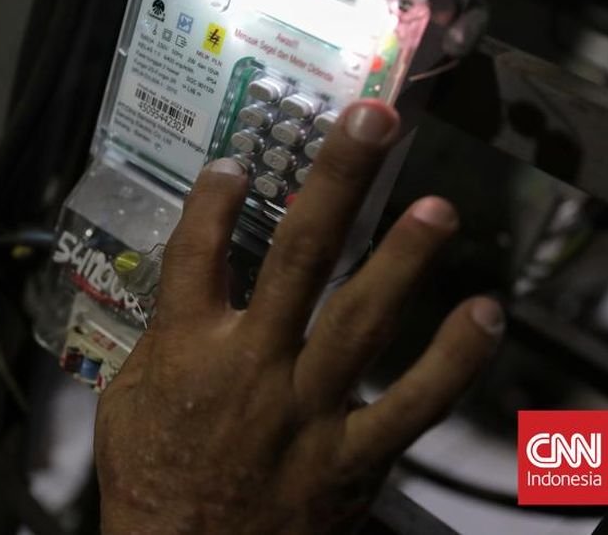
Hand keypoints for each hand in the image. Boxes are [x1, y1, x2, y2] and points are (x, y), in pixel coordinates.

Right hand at [95, 101, 503, 533]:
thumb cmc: (150, 482)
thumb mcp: (124, 403)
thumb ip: (156, 340)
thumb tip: (175, 293)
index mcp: (184, 347)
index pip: (197, 249)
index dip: (215, 197)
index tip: (238, 161)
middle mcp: (249, 363)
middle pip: (296, 256)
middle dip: (336, 183)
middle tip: (372, 124)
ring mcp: (304, 408)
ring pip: (359, 319)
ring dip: (401, 259)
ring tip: (436, 207)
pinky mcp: (348, 455)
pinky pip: (409, 405)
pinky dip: (451, 362)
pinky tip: (483, 314)